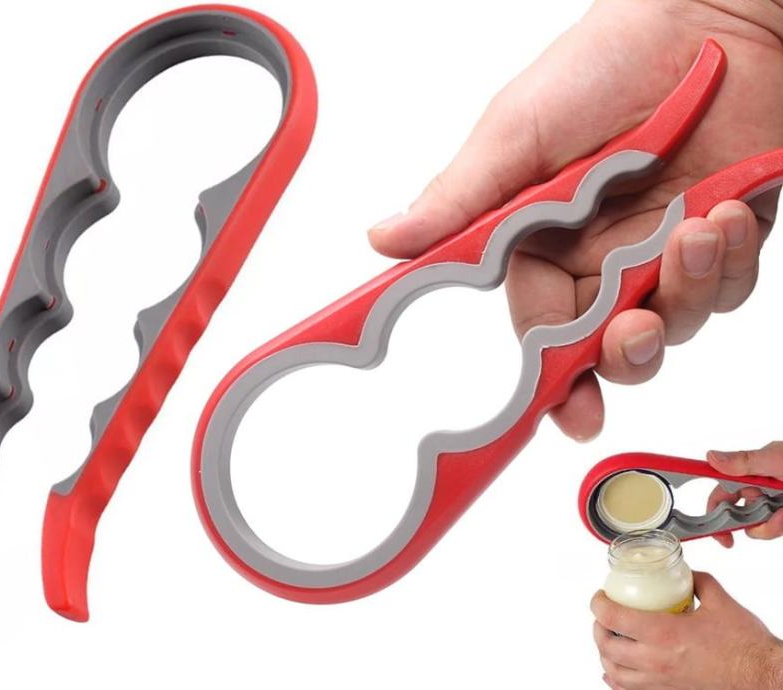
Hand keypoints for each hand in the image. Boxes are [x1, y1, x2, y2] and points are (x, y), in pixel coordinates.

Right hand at [367, 0, 782, 439]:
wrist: (707, 19)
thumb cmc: (603, 62)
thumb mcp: (513, 135)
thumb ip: (457, 202)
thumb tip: (385, 240)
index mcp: (540, 242)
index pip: (537, 328)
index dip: (548, 378)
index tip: (560, 407)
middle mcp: (599, 255)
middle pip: (606, 347)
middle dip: (621, 354)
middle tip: (627, 331)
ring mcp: (661, 249)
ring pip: (673, 325)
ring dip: (685, 293)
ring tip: (690, 231)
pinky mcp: (720, 238)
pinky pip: (728, 288)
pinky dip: (727, 265)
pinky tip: (720, 214)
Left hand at [592, 572, 782, 688]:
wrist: (764, 678)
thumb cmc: (746, 646)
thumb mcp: (720, 602)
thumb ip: (697, 582)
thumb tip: (684, 573)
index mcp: (664, 634)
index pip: (612, 618)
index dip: (598, 603)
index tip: (600, 595)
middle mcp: (656, 661)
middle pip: (606, 646)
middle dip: (598, 627)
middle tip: (603, 614)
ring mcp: (661, 682)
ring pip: (614, 671)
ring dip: (604, 653)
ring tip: (608, 639)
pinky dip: (615, 680)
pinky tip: (615, 671)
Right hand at [706, 441, 782, 546]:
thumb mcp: (778, 460)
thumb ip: (745, 461)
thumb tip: (711, 457)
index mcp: (752, 470)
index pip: (720, 489)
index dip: (712, 508)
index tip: (711, 529)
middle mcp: (761, 487)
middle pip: (739, 513)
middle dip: (749, 523)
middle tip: (752, 530)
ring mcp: (776, 503)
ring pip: (762, 526)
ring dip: (773, 525)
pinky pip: (777, 528)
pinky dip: (781, 525)